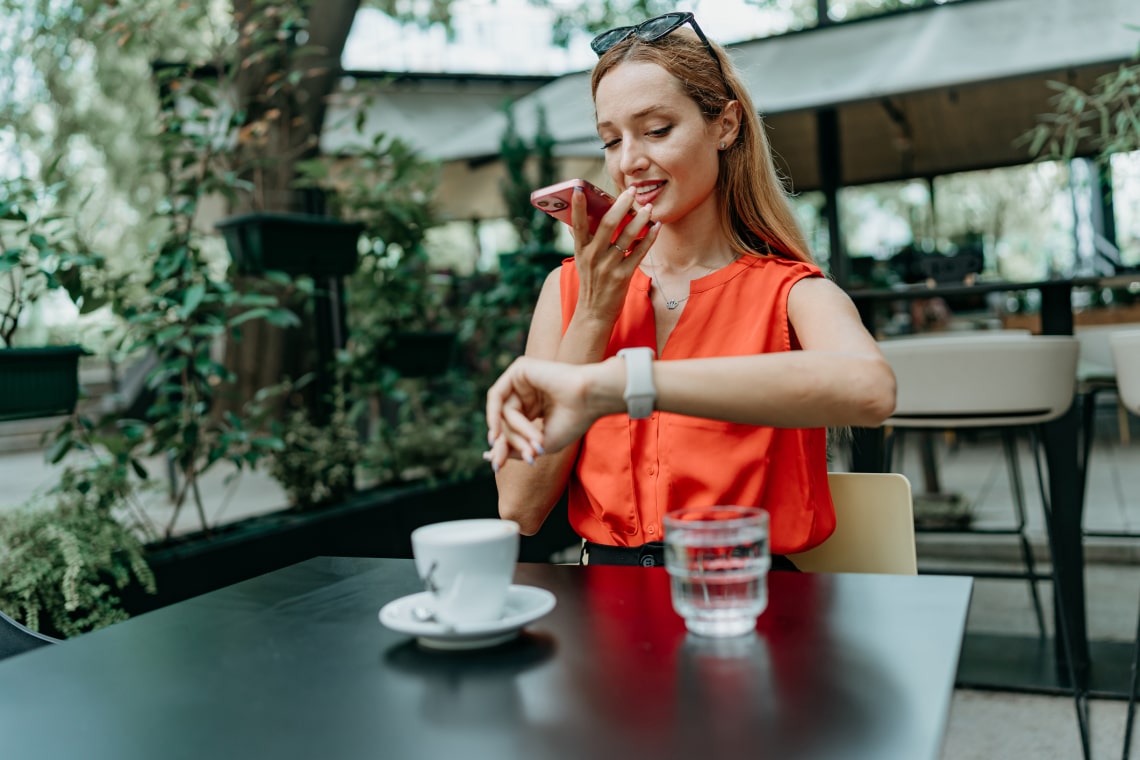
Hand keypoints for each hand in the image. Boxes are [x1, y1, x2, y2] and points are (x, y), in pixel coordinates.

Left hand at [484, 357, 612, 470]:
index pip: (510, 427)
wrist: (590, 400)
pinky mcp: (519, 369)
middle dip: (510, 442)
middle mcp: (527, 393)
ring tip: (536, 439)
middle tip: (528, 456)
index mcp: (535, 407)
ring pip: (501, 412)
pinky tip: (497, 432)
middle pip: (503, 422)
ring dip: (514, 432)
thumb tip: (491, 458)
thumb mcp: (541, 444)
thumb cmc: (574, 421)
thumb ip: (516, 449)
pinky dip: (493, 415)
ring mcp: (523, 380)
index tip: (497, 466)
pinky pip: (496, 395)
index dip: (502, 447)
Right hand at [571, 186, 659, 324]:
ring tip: (648, 207)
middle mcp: (593, 256)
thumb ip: (583, 240)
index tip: (578, 187)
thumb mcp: (581, 261)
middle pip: (608, 224)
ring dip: (640, 219)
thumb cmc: (590, 283)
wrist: (594, 313)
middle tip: (632, 191)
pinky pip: (639, 252)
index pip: (577, 224)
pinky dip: (650, 238)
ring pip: (627, 236)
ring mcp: (608, 267)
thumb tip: (579, 216)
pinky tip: (657, 227)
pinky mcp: (623, 277)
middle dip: (621, 204)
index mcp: (580, 250)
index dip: (577, 206)